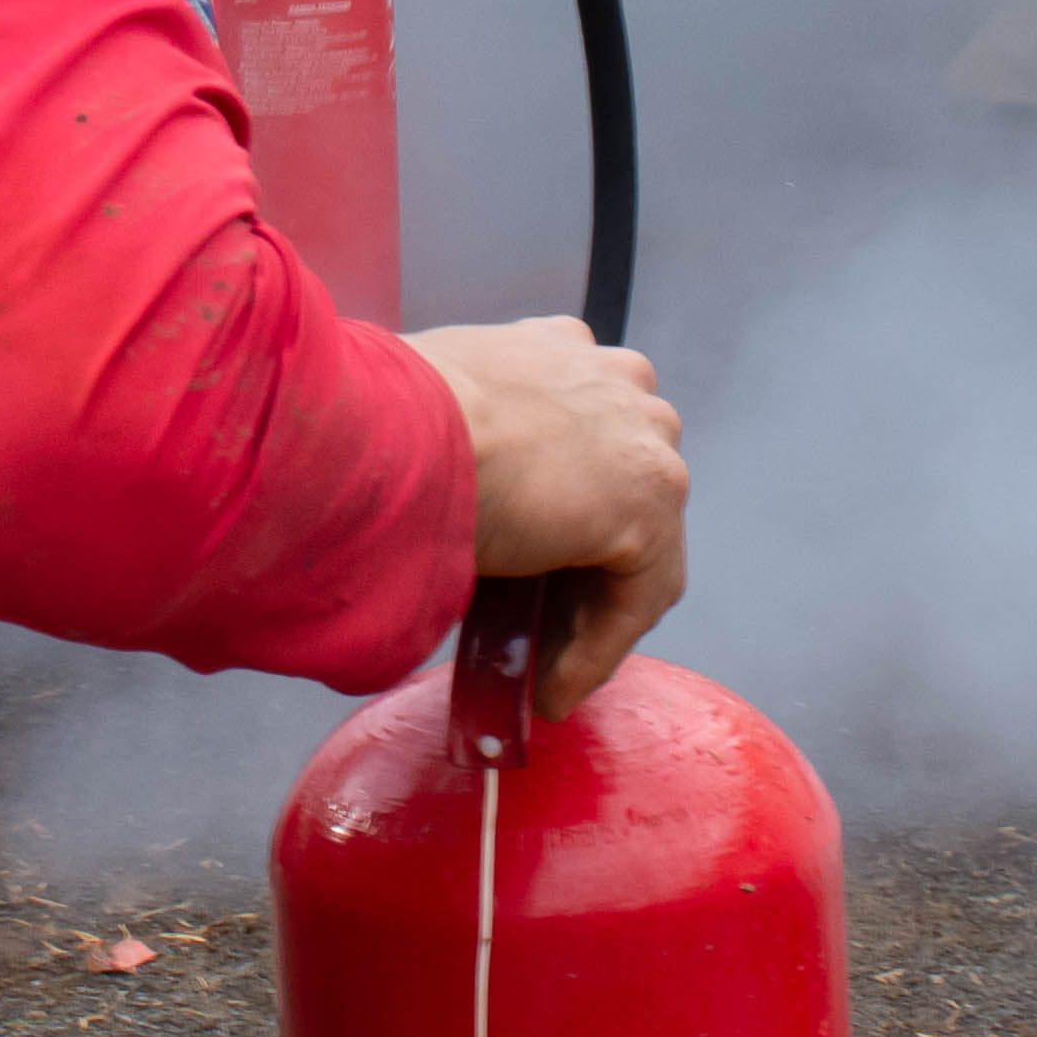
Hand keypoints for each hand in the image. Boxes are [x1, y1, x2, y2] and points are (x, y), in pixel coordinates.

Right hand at [406, 315, 687, 715]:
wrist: (399, 429)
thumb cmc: (386, 414)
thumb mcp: (434, 407)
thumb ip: (461, 434)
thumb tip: (427, 487)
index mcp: (563, 347)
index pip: (585, 433)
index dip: (563, 499)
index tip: (529, 557)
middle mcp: (618, 380)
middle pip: (619, 487)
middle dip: (584, 553)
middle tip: (534, 618)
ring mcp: (645, 438)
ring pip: (634, 545)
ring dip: (588, 610)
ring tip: (538, 668)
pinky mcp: (651, 504)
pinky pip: (634, 596)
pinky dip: (594, 649)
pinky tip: (548, 688)